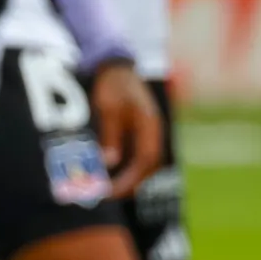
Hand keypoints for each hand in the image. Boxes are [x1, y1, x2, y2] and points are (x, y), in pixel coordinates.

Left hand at [91, 60, 165, 198]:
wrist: (116, 64)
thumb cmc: (112, 84)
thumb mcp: (108, 109)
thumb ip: (111, 135)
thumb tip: (110, 163)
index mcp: (149, 125)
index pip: (145, 161)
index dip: (129, 180)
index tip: (110, 191)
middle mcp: (153, 131)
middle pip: (149, 166)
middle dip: (130, 183)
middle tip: (107, 194)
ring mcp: (148, 130)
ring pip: (145, 162)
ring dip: (129, 176)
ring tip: (108, 187)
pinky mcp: (141, 130)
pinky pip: (138, 154)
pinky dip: (127, 166)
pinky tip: (111, 171)